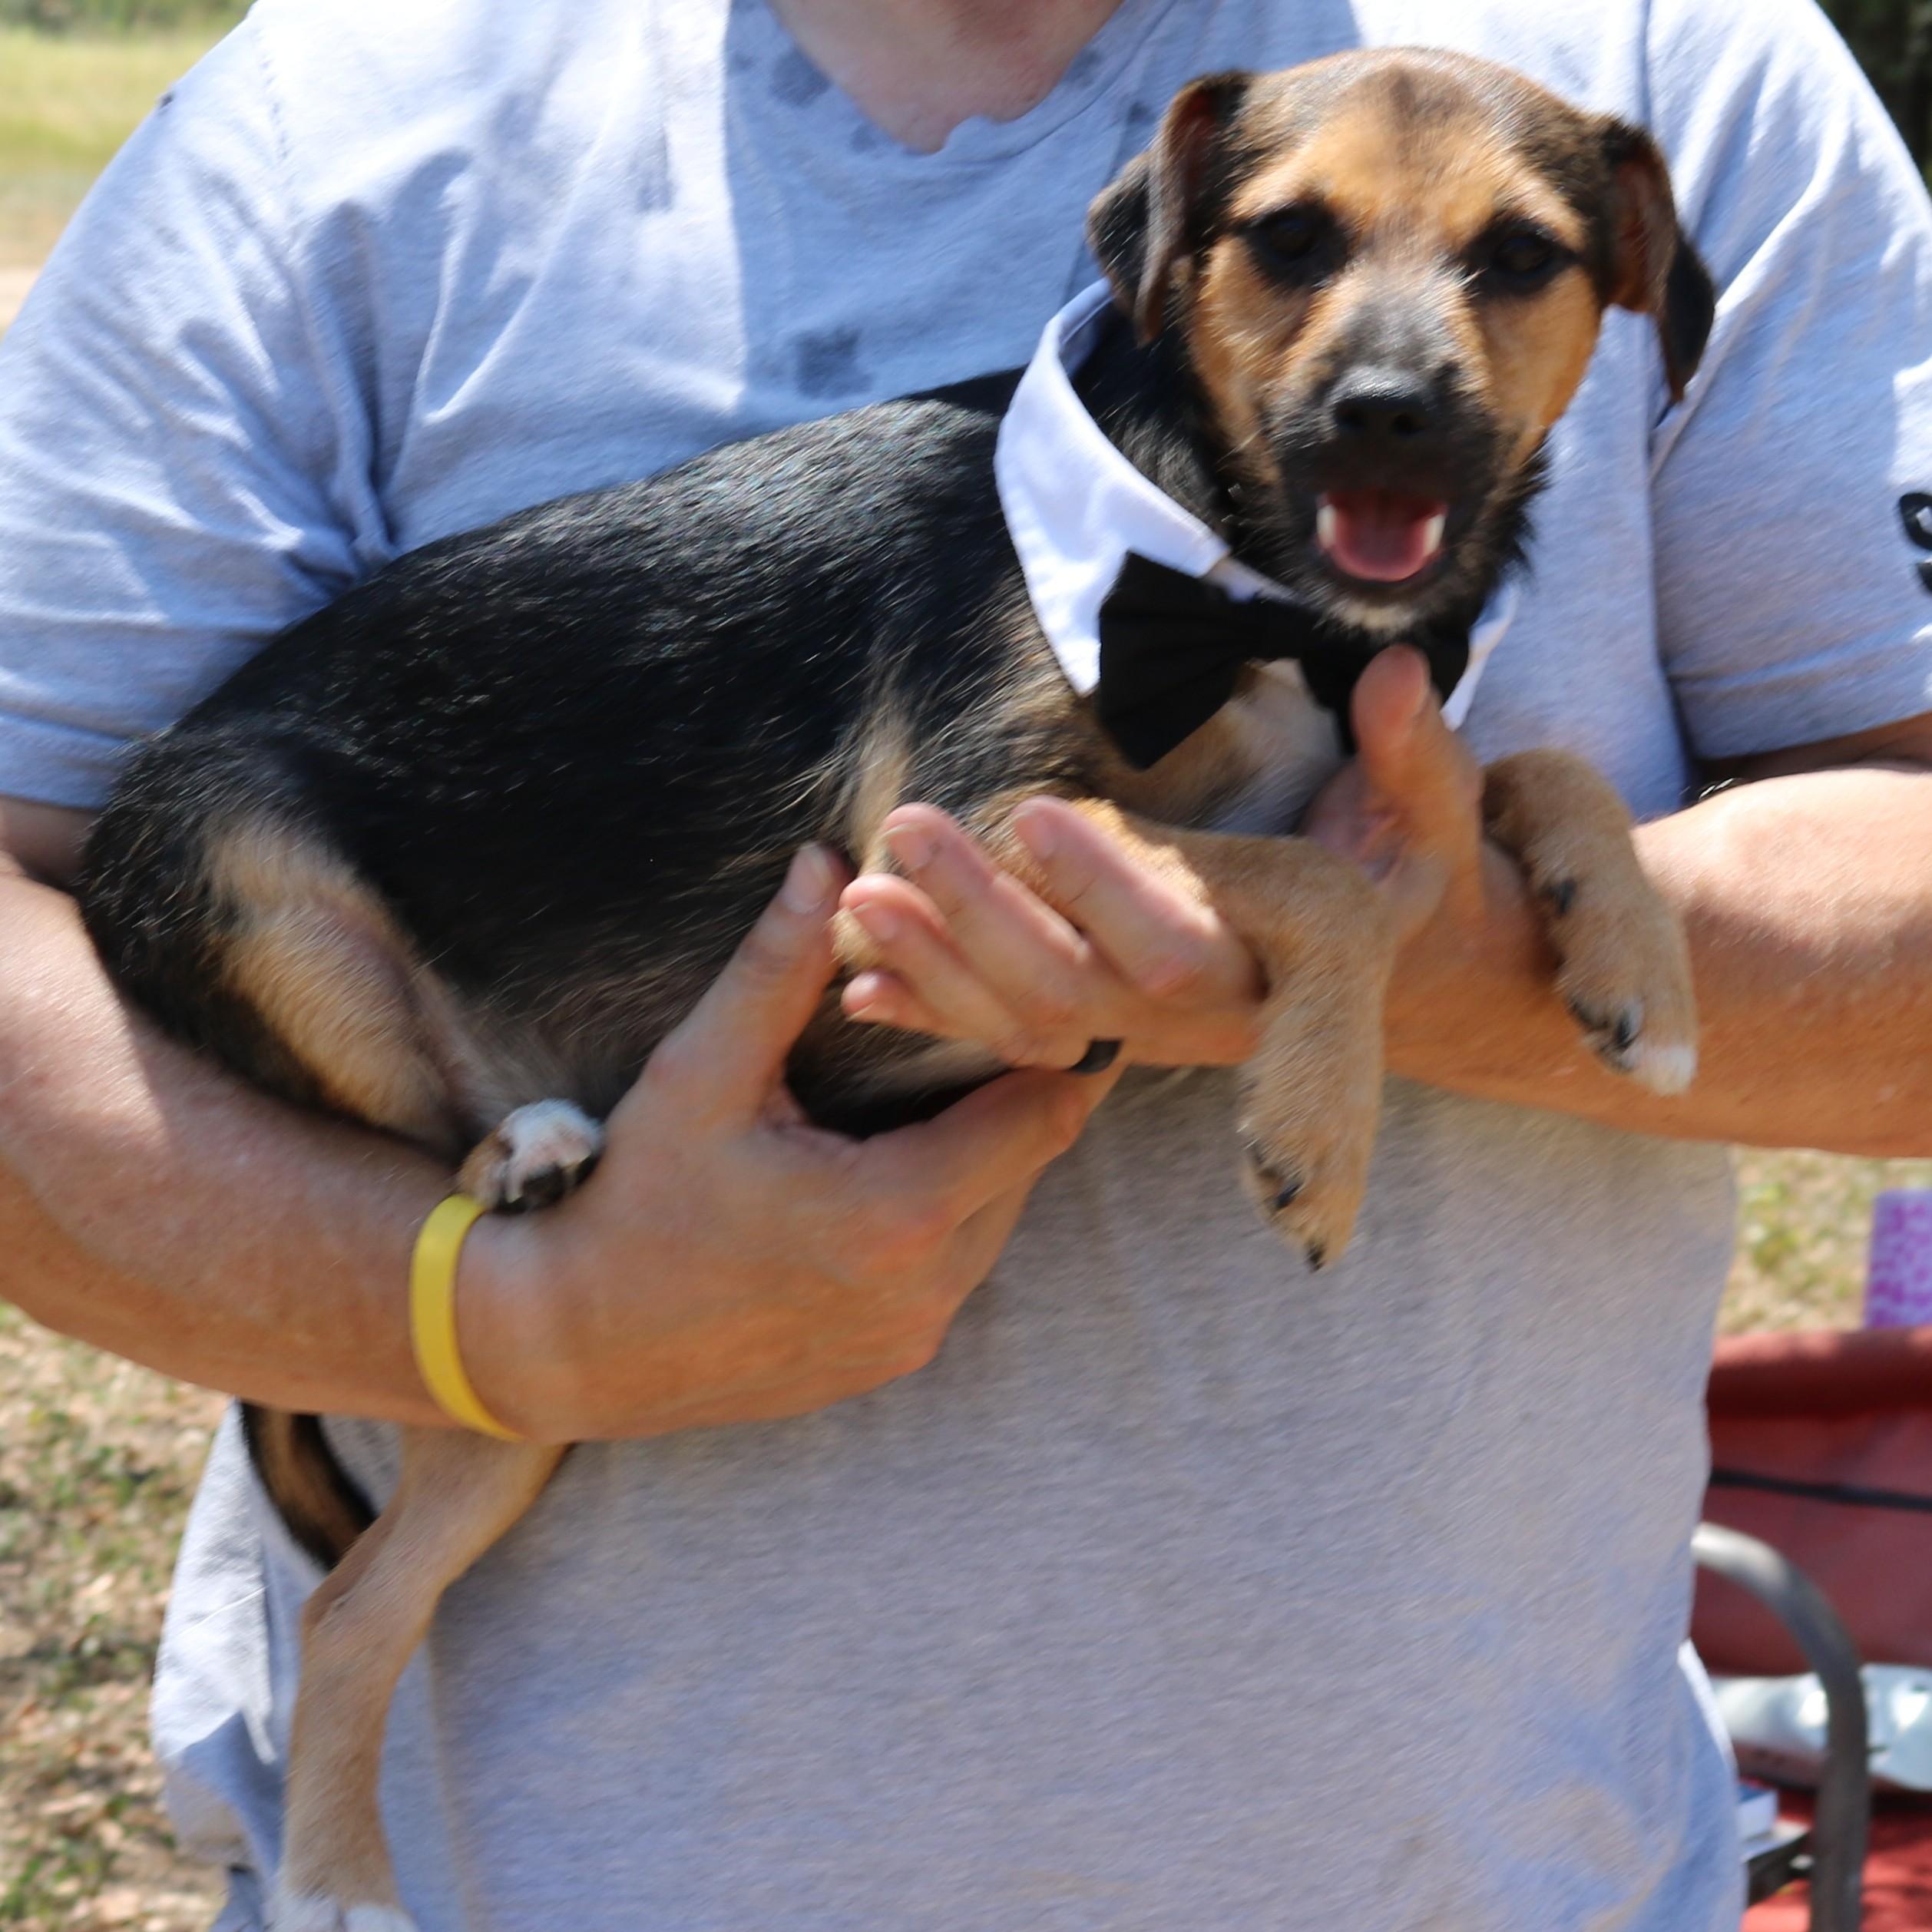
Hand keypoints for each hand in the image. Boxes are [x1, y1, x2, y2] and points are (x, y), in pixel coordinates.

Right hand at [467, 846, 1118, 1440]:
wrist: (572, 1349)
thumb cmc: (631, 1203)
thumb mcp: (698, 1075)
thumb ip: (775, 969)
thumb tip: (826, 863)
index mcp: (896, 1212)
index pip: (1045, 1113)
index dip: (1052, 1046)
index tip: (1037, 990)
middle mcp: (926, 1288)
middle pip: (1031, 1164)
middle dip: (1013, 1093)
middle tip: (984, 1022)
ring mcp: (911, 1336)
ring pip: (997, 1219)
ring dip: (979, 1156)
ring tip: (932, 1089)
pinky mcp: (889, 1361)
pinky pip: (954, 1271)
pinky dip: (943, 1217)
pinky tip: (885, 1169)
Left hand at [829, 647, 1486, 1072]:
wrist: (1397, 971)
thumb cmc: (1406, 875)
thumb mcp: (1430, 815)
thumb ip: (1411, 754)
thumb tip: (1394, 669)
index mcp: (1286, 963)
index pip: (1184, 941)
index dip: (1107, 887)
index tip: (1031, 810)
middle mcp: (1209, 1013)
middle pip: (1079, 987)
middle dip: (982, 915)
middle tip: (902, 830)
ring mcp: (1153, 1035)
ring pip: (1031, 1021)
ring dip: (937, 966)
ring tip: (856, 898)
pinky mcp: (1115, 1034)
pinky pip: (1014, 1040)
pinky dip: (937, 1013)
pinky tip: (857, 983)